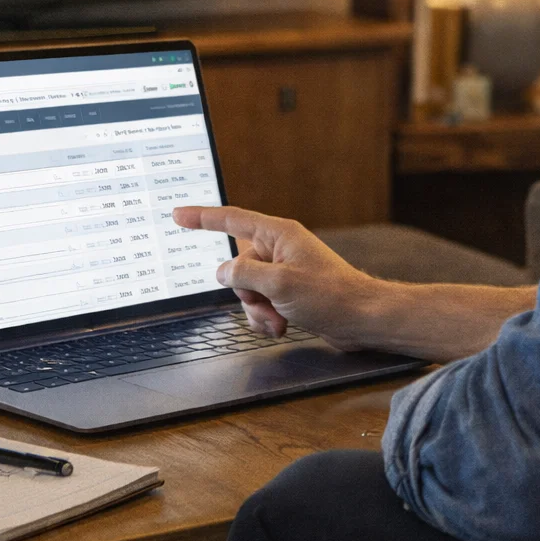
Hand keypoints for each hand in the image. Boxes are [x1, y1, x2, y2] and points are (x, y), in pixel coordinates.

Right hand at [171, 205, 381, 349]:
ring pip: (247, 290)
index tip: (178, 214)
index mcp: (278, 234)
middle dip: (245, 293)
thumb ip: (243, 274)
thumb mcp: (278, 283)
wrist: (361, 320)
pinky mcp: (288, 292)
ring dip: (257, 310)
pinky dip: (265, 318)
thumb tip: (222, 272)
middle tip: (268, 303)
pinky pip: (260, 304)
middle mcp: (279, 249)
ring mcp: (283, 272)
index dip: (202, 218)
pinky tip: (283, 326)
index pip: (231, 220)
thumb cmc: (329, 295)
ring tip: (280, 319)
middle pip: (237, 267)